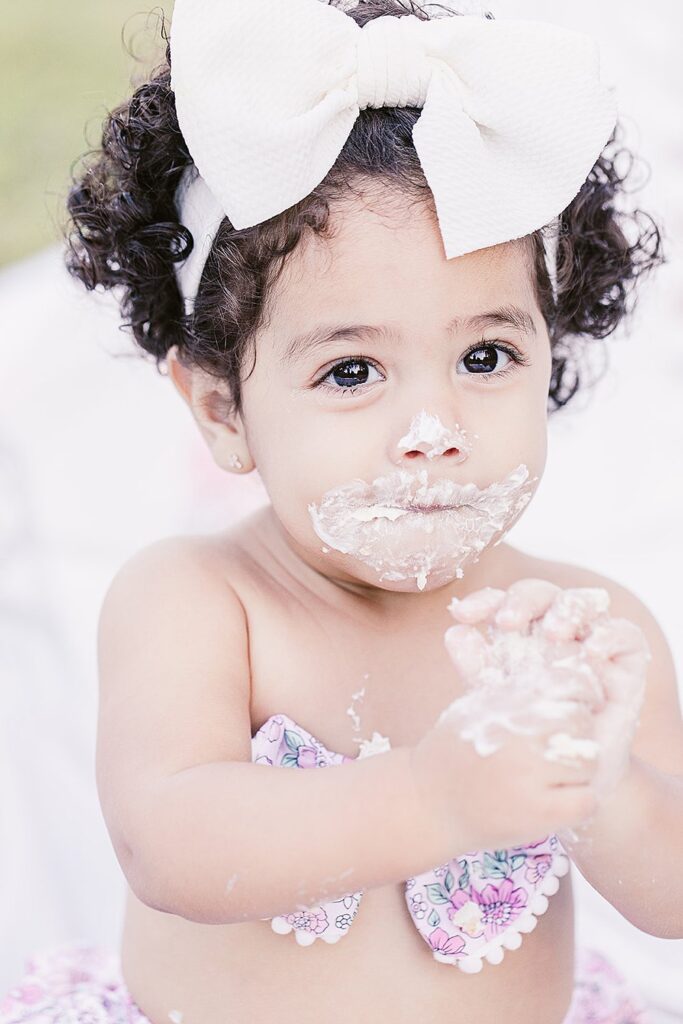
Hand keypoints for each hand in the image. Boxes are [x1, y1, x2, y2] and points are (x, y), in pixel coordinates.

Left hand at [446, 579, 650, 798]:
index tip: (462, 614)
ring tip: (552, 632)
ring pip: (585, 602)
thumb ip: (479, 669)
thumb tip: (454, 633)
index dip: (485, 600)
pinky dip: (609, 635)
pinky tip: (591, 650)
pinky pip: (626, 635)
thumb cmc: (531, 738)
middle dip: (523, 600)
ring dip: (567, 609)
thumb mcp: (500, 704)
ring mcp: (594, 642)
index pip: (504, 603)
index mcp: (524, 633)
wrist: (571, 782)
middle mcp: (558, 631)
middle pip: (543, 595)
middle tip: (507, 621)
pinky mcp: (628, 662)